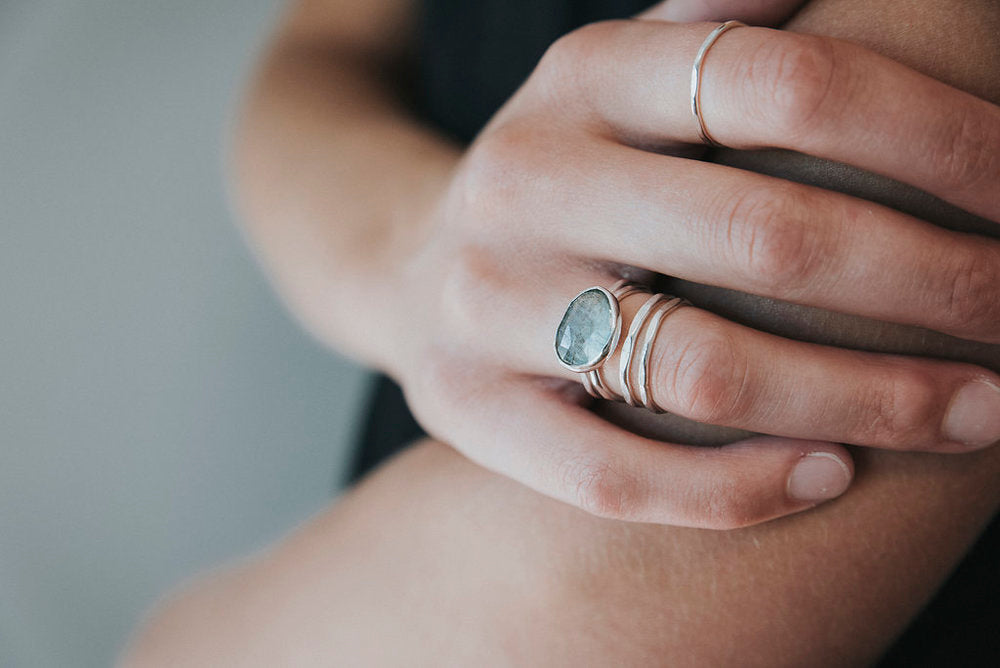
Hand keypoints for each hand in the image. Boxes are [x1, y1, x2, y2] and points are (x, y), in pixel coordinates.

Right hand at [379, 13, 999, 528]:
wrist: (412, 272)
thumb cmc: (561, 176)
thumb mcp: (612, 77)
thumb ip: (705, 30)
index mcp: (580, 77)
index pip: (783, 83)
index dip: (937, 138)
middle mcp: (524, 182)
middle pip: (765, 234)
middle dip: (936, 283)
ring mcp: (487, 305)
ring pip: (700, 367)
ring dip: (866, 400)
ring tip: (976, 412)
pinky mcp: (467, 410)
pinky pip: (613, 474)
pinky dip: (735, 488)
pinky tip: (830, 477)